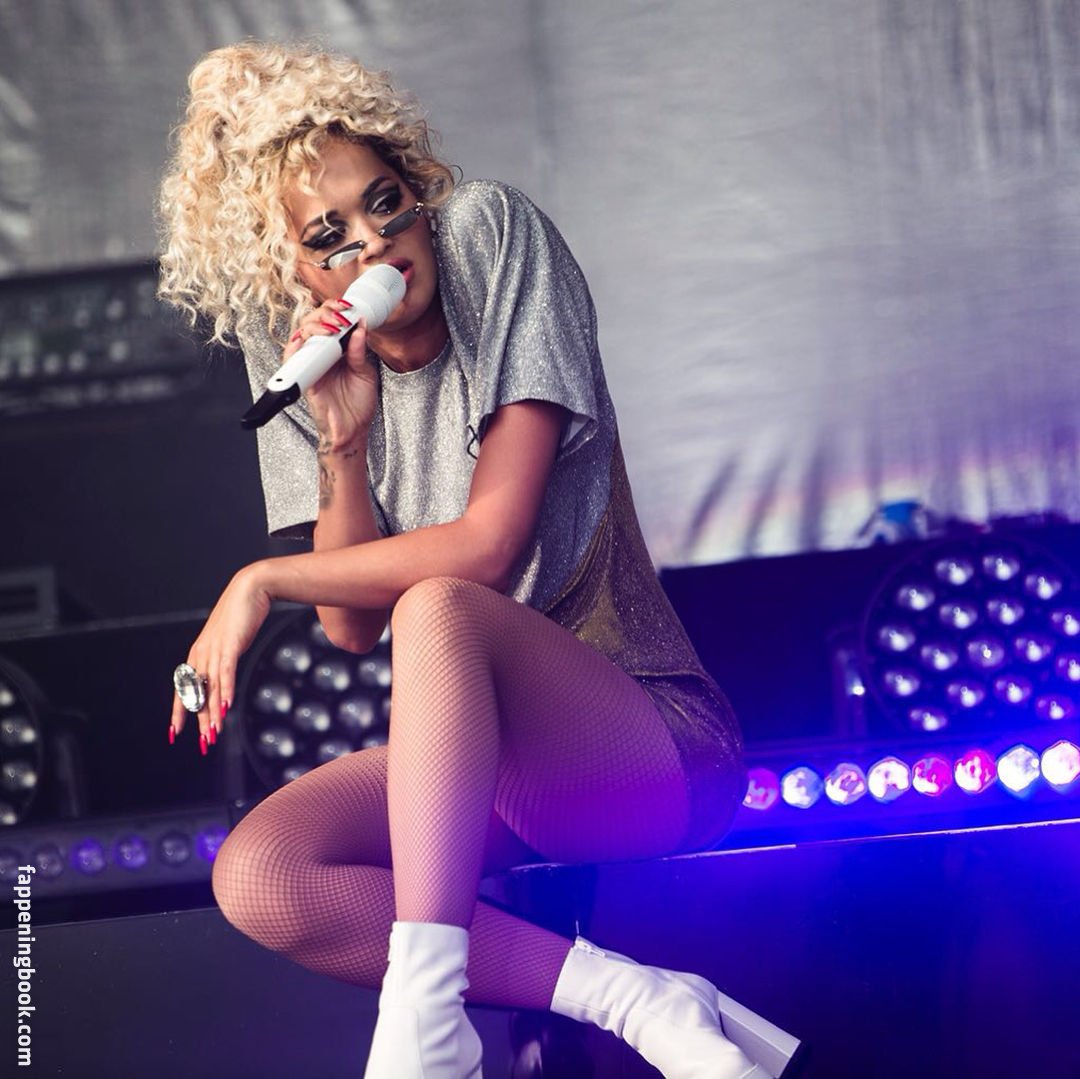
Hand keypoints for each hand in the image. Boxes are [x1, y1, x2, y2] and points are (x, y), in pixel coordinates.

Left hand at [169, 564, 272, 752]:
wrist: (251, 588)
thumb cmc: (241, 615)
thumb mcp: (229, 641)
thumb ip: (224, 660)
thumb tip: (223, 676)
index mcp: (198, 654)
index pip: (185, 688)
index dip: (179, 711)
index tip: (175, 732)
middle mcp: (202, 654)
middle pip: (199, 693)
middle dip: (200, 720)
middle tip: (204, 742)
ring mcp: (215, 649)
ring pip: (211, 687)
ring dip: (212, 712)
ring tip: (214, 733)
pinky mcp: (230, 644)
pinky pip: (226, 672)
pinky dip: (226, 690)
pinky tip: (226, 707)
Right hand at [286, 297, 379, 448]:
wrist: (352, 430)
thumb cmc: (358, 404)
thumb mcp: (365, 372)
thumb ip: (360, 351)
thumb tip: (360, 327)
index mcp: (336, 350)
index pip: (328, 321)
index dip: (335, 309)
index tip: (348, 307)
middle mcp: (320, 355)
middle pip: (312, 322)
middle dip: (325, 313)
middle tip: (340, 315)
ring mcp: (310, 365)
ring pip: (300, 335)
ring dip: (313, 326)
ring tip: (331, 327)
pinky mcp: (303, 378)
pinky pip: (290, 359)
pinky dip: (294, 347)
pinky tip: (304, 340)